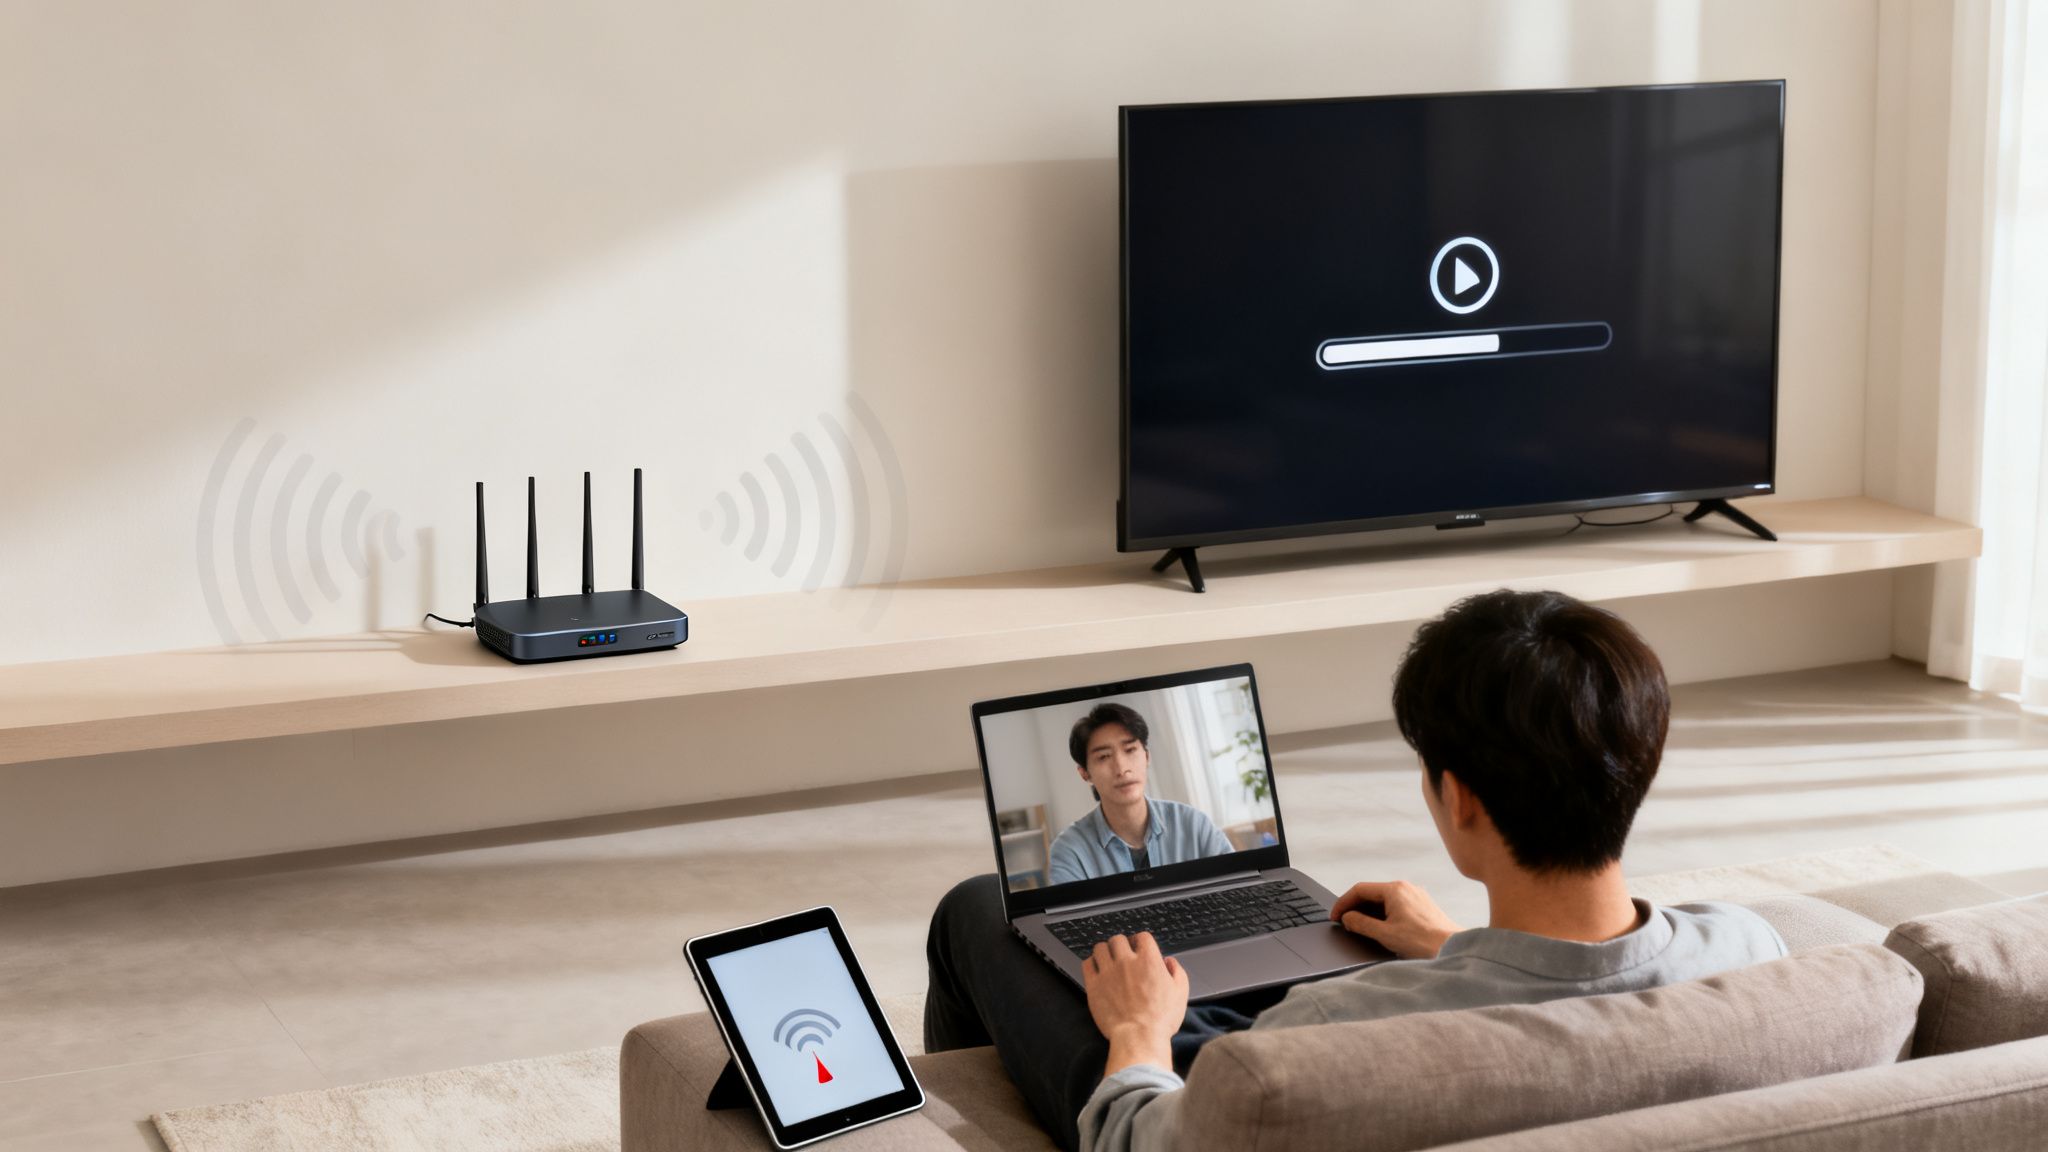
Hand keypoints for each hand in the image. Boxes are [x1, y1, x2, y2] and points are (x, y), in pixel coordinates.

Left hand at [1082, 932, 1188, 1074]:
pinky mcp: (1094, 985)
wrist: (1139, 1037)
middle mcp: (1126, 962)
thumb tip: (1169, 961)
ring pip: (1100, 947)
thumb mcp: (1180, 993)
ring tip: (1109, 960)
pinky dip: (1092, 963)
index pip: (1142, 936)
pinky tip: (1097, 969)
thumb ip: (1177, 971)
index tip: (1140, 947)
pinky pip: (1087, 963)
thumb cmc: (1160, 1019)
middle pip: (1119, 939)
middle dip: (1122, 945)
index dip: (1141, 941)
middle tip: (1124, 954)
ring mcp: (1108, 972)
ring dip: (1105, 951)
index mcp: (1148, 961)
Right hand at [1330, 880, 1460, 958]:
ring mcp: (1416, 896)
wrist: (1453, 950)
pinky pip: (1396, 905)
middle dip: (1355, 908)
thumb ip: (1361, 924)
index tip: (1334, 917)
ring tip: (1360, 929)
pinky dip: (1383, 915)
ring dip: (1369, 912)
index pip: (1359, 890)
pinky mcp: (1422, 906)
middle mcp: (1406, 887)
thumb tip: (1347, 918)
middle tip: (1344, 924)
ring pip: (1384, 900)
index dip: (1343, 903)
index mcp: (1395, 889)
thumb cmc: (1423, 943)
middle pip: (1371, 893)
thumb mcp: (1384, 934)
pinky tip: (1381, 929)